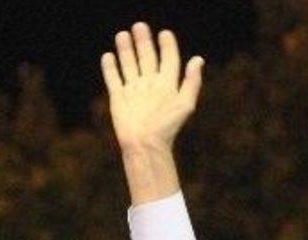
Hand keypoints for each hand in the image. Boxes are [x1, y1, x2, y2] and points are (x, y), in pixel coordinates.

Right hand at [101, 22, 202, 153]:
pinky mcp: (119, 98)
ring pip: (129, 65)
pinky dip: (110, 68)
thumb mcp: (184, 104)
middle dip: (144, 42)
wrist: (145, 145)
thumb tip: (198, 60)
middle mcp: (150, 86)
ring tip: (123, 34)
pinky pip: (114, 79)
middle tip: (140, 26)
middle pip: (147, 58)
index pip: (169, 61)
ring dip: (126, 50)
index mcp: (167, 86)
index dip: (168, 47)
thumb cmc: (167, 127)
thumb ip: (191, 82)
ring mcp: (134, 91)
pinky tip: (109, 56)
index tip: (165, 33)